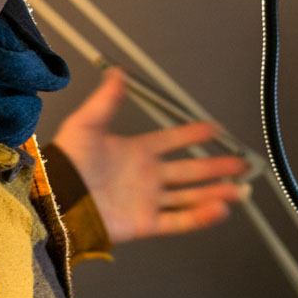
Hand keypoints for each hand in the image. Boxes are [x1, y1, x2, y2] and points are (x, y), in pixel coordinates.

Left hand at [51, 69, 251, 243]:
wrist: (56, 199)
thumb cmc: (66, 163)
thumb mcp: (86, 125)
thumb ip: (107, 101)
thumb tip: (117, 74)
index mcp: (136, 152)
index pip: (172, 141)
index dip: (193, 135)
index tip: (214, 130)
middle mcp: (146, 177)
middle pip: (189, 171)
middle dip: (217, 167)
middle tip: (241, 164)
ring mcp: (147, 200)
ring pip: (189, 196)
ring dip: (215, 192)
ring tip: (239, 189)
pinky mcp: (145, 223)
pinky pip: (178, 220)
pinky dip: (200, 216)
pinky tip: (219, 209)